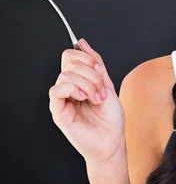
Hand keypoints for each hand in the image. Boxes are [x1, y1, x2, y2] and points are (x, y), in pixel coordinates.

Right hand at [49, 38, 125, 164]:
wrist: (112, 140)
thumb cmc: (110, 118)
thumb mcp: (107, 84)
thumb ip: (96, 63)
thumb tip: (82, 43)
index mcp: (78, 80)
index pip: (70, 56)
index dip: (87, 58)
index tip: (100, 71)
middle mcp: (68, 88)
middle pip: (68, 62)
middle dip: (91, 73)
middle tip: (101, 90)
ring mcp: (62, 99)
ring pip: (66, 75)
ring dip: (88, 84)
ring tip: (96, 99)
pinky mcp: (58, 111)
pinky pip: (56, 91)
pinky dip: (74, 90)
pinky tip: (84, 98)